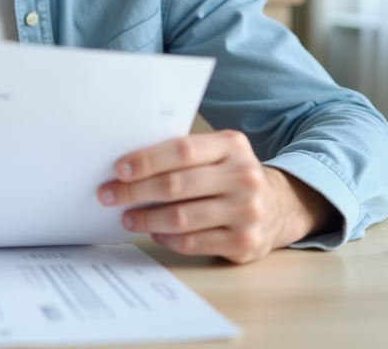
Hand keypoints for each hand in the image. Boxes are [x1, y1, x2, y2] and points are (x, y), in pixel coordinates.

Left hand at [97, 130, 337, 263]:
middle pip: (177, 185)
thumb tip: (129, 165)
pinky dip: (168, 238)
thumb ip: (184, 154)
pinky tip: (155, 232)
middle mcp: (244, 177)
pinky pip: (194, 242)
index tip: (119, 169)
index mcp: (233, 146)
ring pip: (182, 218)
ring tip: (127, 217)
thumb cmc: (231, 175)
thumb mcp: (219, 152)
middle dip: (135, 191)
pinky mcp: (244, 242)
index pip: (182, 150)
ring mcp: (247, 211)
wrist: (278, 205)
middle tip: (109, 195)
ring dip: (147, 218)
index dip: (147, 160)